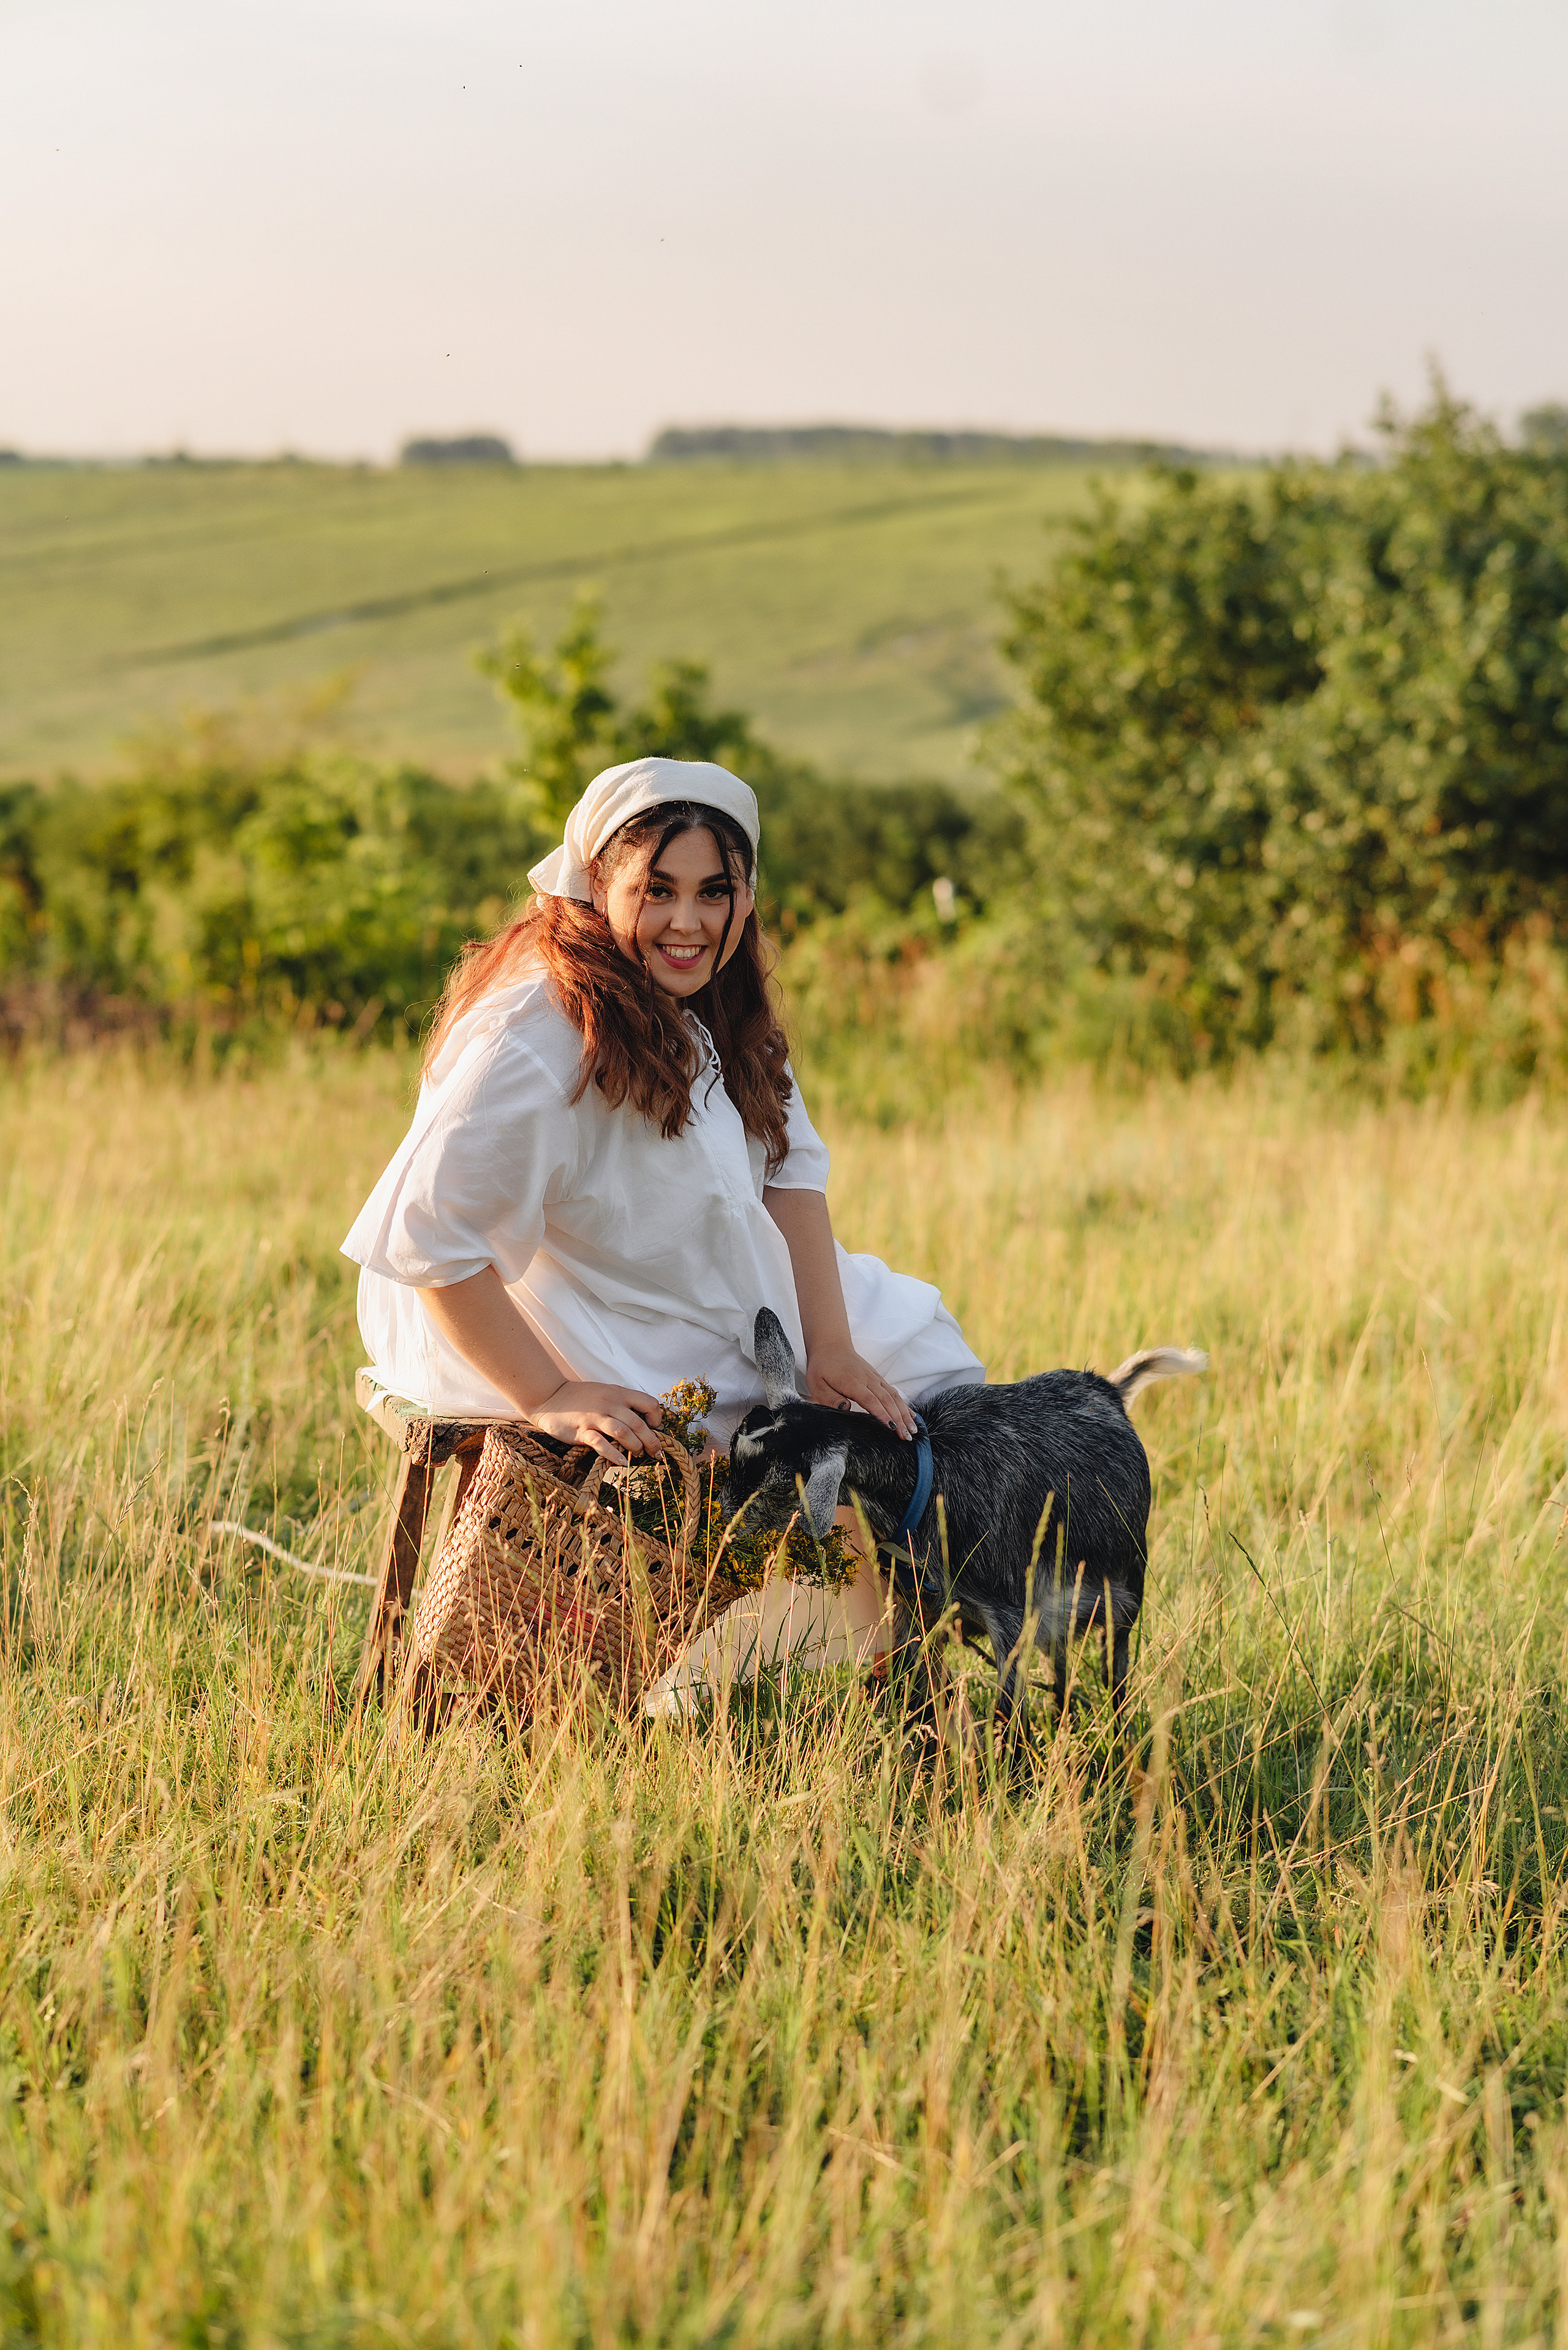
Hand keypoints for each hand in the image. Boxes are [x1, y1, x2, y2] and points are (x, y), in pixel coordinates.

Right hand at [528, 1382, 664, 1462]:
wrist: (549, 1396)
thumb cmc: (580, 1397)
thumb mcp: (605, 1392)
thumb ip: (622, 1404)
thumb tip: (642, 1421)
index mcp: (619, 1394)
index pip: (649, 1403)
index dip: (656, 1418)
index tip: (654, 1429)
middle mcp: (610, 1404)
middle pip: (639, 1424)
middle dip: (651, 1441)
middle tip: (655, 1452)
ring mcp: (596, 1417)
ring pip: (624, 1433)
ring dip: (635, 1447)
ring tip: (638, 1456)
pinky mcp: (582, 1430)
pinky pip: (601, 1444)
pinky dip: (614, 1454)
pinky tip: (621, 1462)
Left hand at [803, 1344, 917, 1439]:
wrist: (831, 1346)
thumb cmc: (823, 1367)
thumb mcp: (817, 1384)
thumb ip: (830, 1398)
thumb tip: (845, 1409)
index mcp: (853, 1383)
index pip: (871, 1401)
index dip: (882, 1415)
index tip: (892, 1428)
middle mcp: (868, 1380)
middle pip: (887, 1401)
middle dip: (899, 1420)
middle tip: (907, 1437)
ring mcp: (875, 1378)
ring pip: (894, 1397)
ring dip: (905, 1414)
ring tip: (913, 1430)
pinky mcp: (878, 1378)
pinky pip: (893, 1392)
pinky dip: (903, 1405)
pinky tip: (911, 1416)